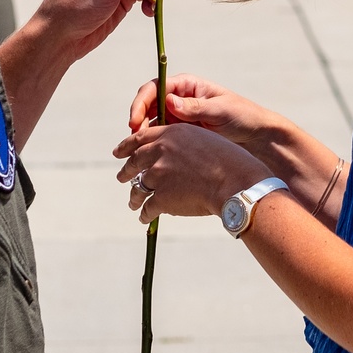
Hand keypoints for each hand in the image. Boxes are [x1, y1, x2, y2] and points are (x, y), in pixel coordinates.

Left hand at [113, 122, 268, 222]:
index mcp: (170, 134)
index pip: (140, 138)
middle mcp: (160, 152)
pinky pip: (148, 208)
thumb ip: (183, 143)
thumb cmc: (229, 160)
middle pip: (134, 162)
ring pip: (138, 187)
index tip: (118, 152)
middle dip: (126, 171)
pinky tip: (145, 218)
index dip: (126, 146)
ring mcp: (159, 175)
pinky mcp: (162, 198)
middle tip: (121, 176)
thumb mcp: (204, 139)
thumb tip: (172, 152)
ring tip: (133, 202)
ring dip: (134, 196)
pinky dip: (145, 214)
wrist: (235, 182)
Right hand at [129, 74, 271, 147]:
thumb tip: (169, 101)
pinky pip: (160, 136)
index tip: (136, 120)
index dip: (142, 103)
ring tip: (137, 150)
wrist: (256, 137)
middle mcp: (179, 99)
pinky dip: (151, 144)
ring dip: (142, 134)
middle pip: (148, 105)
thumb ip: (195, 108)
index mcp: (187, 86)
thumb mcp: (220, 111)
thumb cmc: (242, 117)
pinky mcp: (180, 134)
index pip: (156, 88)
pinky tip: (148, 156)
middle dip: (138, 120)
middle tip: (134, 138)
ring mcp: (178, 117)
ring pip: (151, 122)